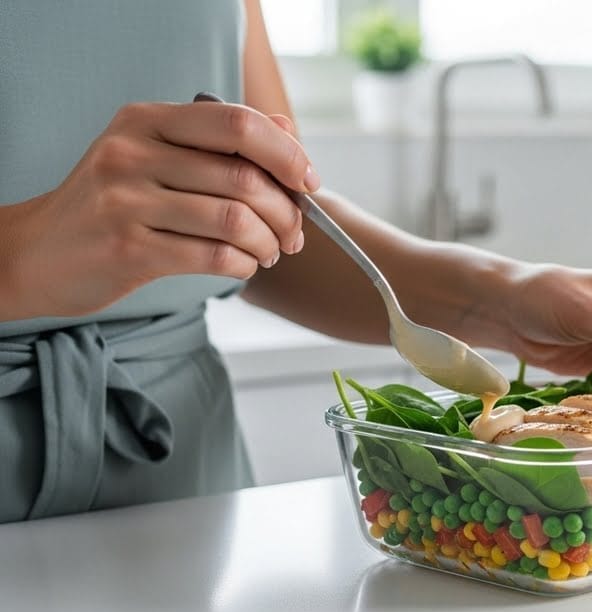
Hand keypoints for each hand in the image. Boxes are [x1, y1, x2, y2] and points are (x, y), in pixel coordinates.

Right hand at [0, 101, 316, 318]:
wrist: (37, 253)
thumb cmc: (112, 204)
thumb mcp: (155, 156)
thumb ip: (220, 141)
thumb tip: (288, 127)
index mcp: (146, 120)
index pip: (238, 123)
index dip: (287, 152)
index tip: (308, 181)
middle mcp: (132, 153)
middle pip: (245, 177)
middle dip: (286, 212)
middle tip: (293, 234)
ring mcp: (126, 200)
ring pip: (236, 220)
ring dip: (268, 243)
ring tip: (269, 252)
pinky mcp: (128, 248)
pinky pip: (215, 256)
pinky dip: (244, 264)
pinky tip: (244, 265)